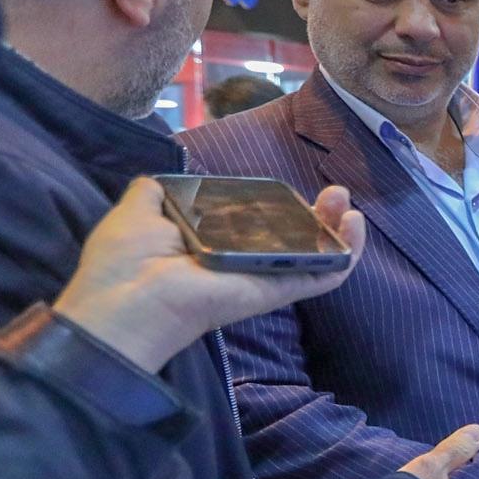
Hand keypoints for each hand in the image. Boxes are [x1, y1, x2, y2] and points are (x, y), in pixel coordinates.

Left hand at [56, 178, 367, 369]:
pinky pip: (320, 276)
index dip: (280, 205)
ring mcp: (261, 278)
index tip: (288, 186)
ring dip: (338, 229)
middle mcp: (240, 262)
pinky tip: (354, 226)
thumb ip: (154, 192)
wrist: (126, 300)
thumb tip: (159, 179)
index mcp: (212, 245)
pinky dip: (346, 254)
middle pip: (294, 238)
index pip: (258, 224)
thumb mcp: (137, 210)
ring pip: (314, 256)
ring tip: (345, 203)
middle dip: (317, 213)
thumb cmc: (123, 262)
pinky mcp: (274, 291)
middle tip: (332, 190)